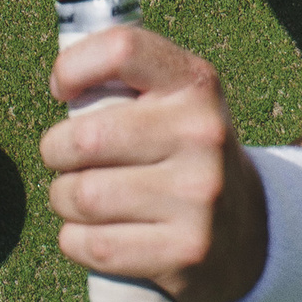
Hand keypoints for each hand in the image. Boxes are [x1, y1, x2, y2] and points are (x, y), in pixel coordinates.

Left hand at [42, 20, 270, 301]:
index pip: (121, 50)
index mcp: (196, 85)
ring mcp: (197, 196)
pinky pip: (94, 245)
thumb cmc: (183, 154)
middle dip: (55, 151)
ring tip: (78, 197)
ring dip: (63, 199)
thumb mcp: (176, 103)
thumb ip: (126, 82)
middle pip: (85, 137)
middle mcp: (202, 134)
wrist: (245, 229)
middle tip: (64, 158)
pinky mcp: (184, 251)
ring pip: (83, 196)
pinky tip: (90, 232)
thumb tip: (63, 84)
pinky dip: (75, 240)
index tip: (63, 89)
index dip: (73, 66)